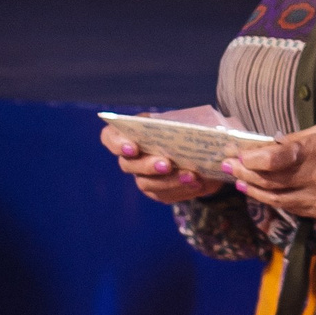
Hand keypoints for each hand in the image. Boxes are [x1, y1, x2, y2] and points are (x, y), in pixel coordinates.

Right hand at [100, 122, 221, 204]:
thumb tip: (205, 130)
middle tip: (167, 164)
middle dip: (147, 165)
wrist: (205, 146)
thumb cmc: (192, 126)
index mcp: (133, 131)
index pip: (110, 137)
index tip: (133, 147)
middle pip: (128, 165)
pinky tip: (198, 184)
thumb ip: (191, 123)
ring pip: (147, 184)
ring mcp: (143, 176)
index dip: (117, 143)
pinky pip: (165, 196)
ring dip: (169, 181)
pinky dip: (182, 191)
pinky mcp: (158, 192)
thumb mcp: (192, 118)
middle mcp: (132, 156)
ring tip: (192, 176)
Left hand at [225, 122, 315, 222]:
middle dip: (245, 173)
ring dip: (254, 190)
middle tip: (229, 166)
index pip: (273, 158)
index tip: (235, 154)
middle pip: (270, 180)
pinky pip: (292, 208)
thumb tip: (262, 149)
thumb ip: (292, 143)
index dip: (250, 159)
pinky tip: (261, 193)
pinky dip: (274, 200)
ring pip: (277, 199)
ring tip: (239, 181)